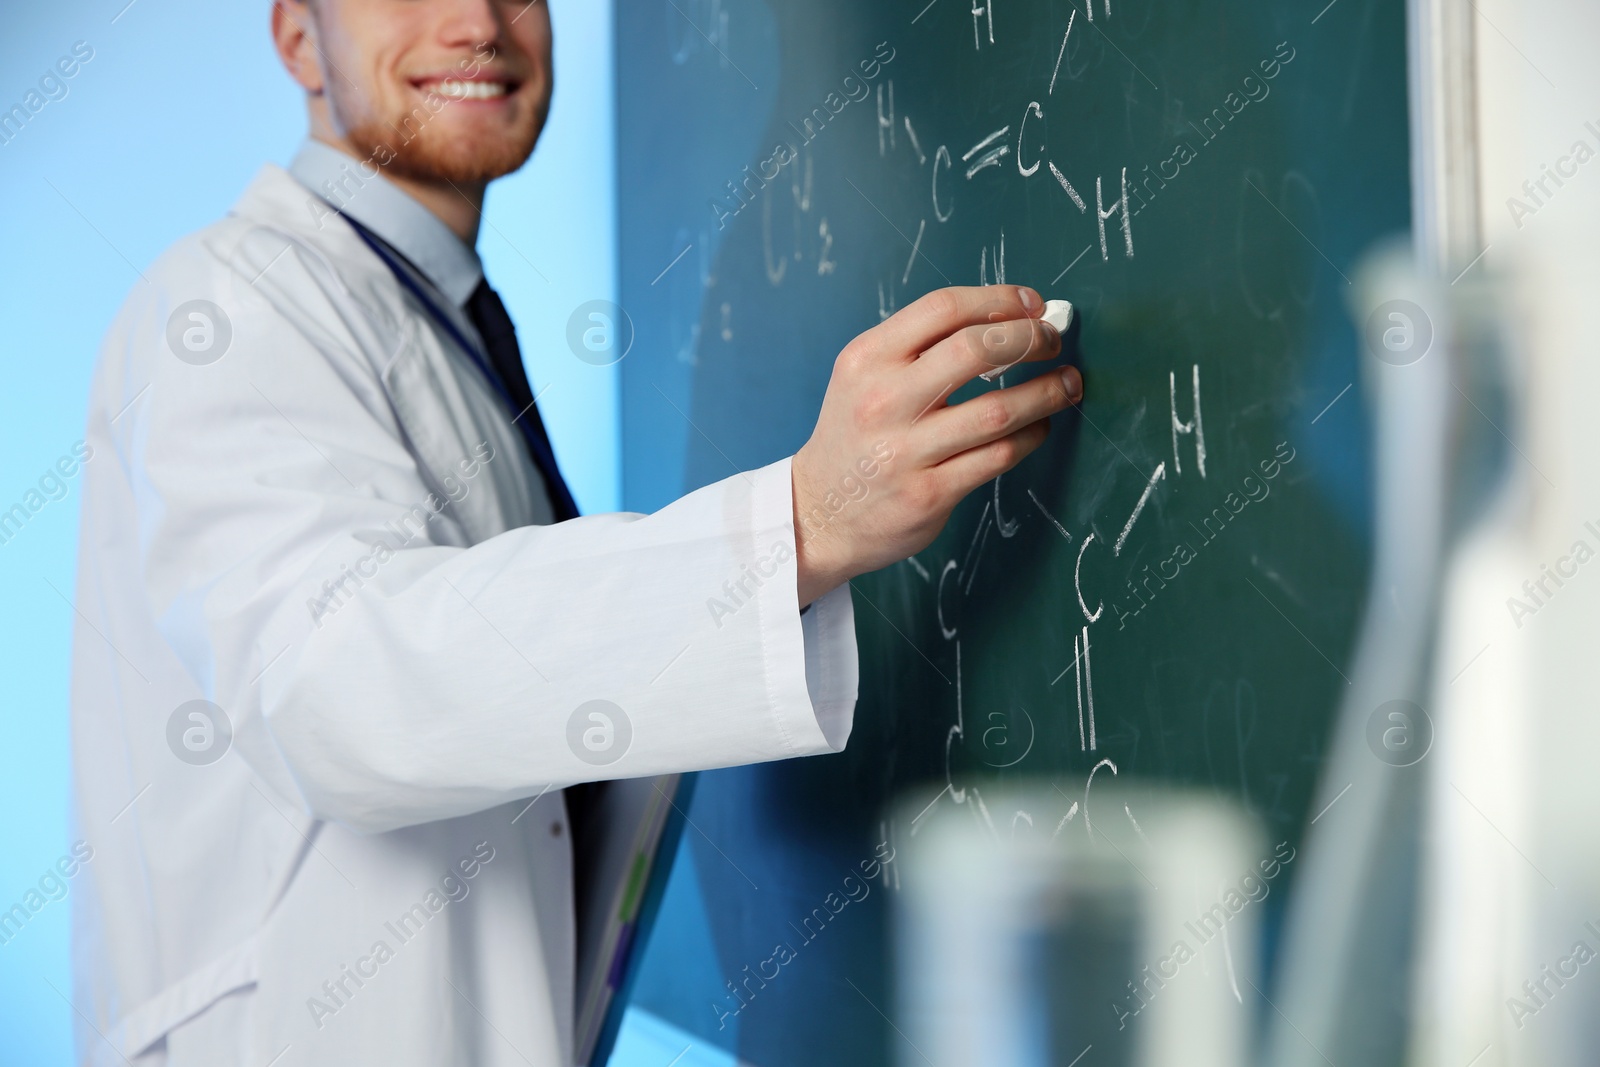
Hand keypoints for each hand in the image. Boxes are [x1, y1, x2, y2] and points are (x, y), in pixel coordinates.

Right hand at [792, 285, 1082, 605]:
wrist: (817, 512)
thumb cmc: (854, 437)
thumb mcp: (863, 376)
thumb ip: (920, 347)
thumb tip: (1006, 320)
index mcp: (867, 359)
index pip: (942, 308)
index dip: (998, 299)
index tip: (1032, 303)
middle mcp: (882, 401)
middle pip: (975, 350)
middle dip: (1029, 338)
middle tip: (1052, 340)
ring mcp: (905, 451)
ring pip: (998, 410)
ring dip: (1045, 392)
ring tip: (1066, 383)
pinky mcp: (929, 494)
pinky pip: (997, 457)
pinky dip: (1030, 436)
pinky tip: (1038, 426)